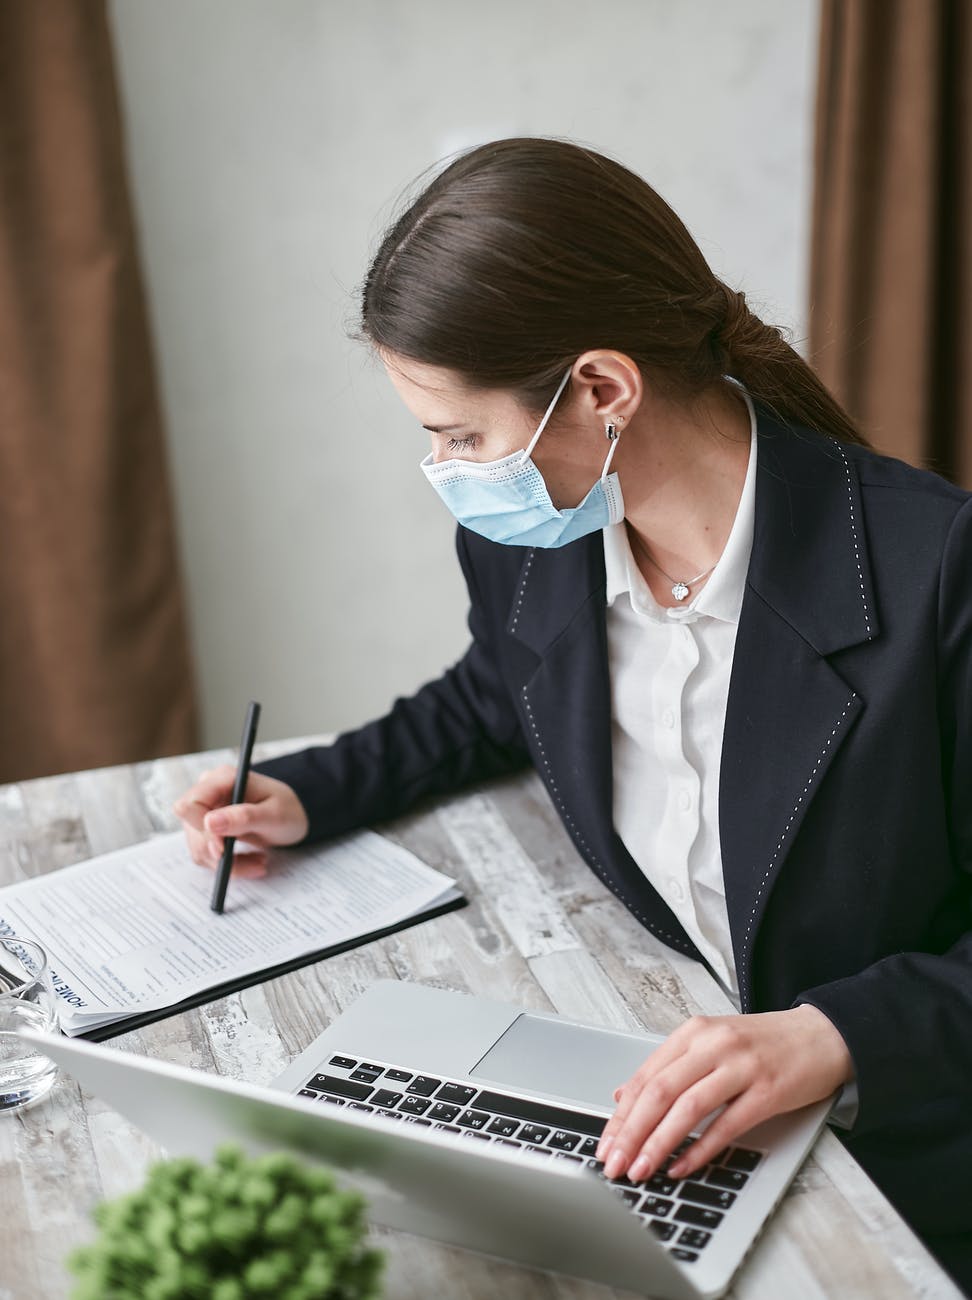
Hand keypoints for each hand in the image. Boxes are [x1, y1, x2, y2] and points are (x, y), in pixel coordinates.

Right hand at [172, 766, 308, 878]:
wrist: (294, 815)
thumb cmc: (288, 809)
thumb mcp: (274, 814)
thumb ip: (243, 817)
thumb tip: (210, 823)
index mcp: (222, 779)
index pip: (189, 805)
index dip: (202, 830)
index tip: (224, 848)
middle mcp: (208, 791)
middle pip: (192, 829)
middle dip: (219, 852)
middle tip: (255, 860)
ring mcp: (205, 810)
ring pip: (199, 847)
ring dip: (227, 863)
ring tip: (260, 861)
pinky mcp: (207, 829)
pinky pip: (206, 854)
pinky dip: (228, 865)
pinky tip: (251, 860)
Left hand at [596, 1005, 852, 1182]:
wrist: (822, 1035)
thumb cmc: (763, 1044)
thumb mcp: (711, 1045)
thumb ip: (669, 1068)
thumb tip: (624, 1097)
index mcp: (695, 1033)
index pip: (646, 1076)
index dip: (622, 1115)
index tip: (605, 1143)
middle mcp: (714, 1045)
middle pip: (660, 1092)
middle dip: (632, 1133)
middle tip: (615, 1163)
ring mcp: (741, 1066)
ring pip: (688, 1108)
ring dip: (659, 1143)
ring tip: (641, 1169)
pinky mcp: (768, 1091)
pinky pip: (726, 1125)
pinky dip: (700, 1149)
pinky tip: (681, 1167)